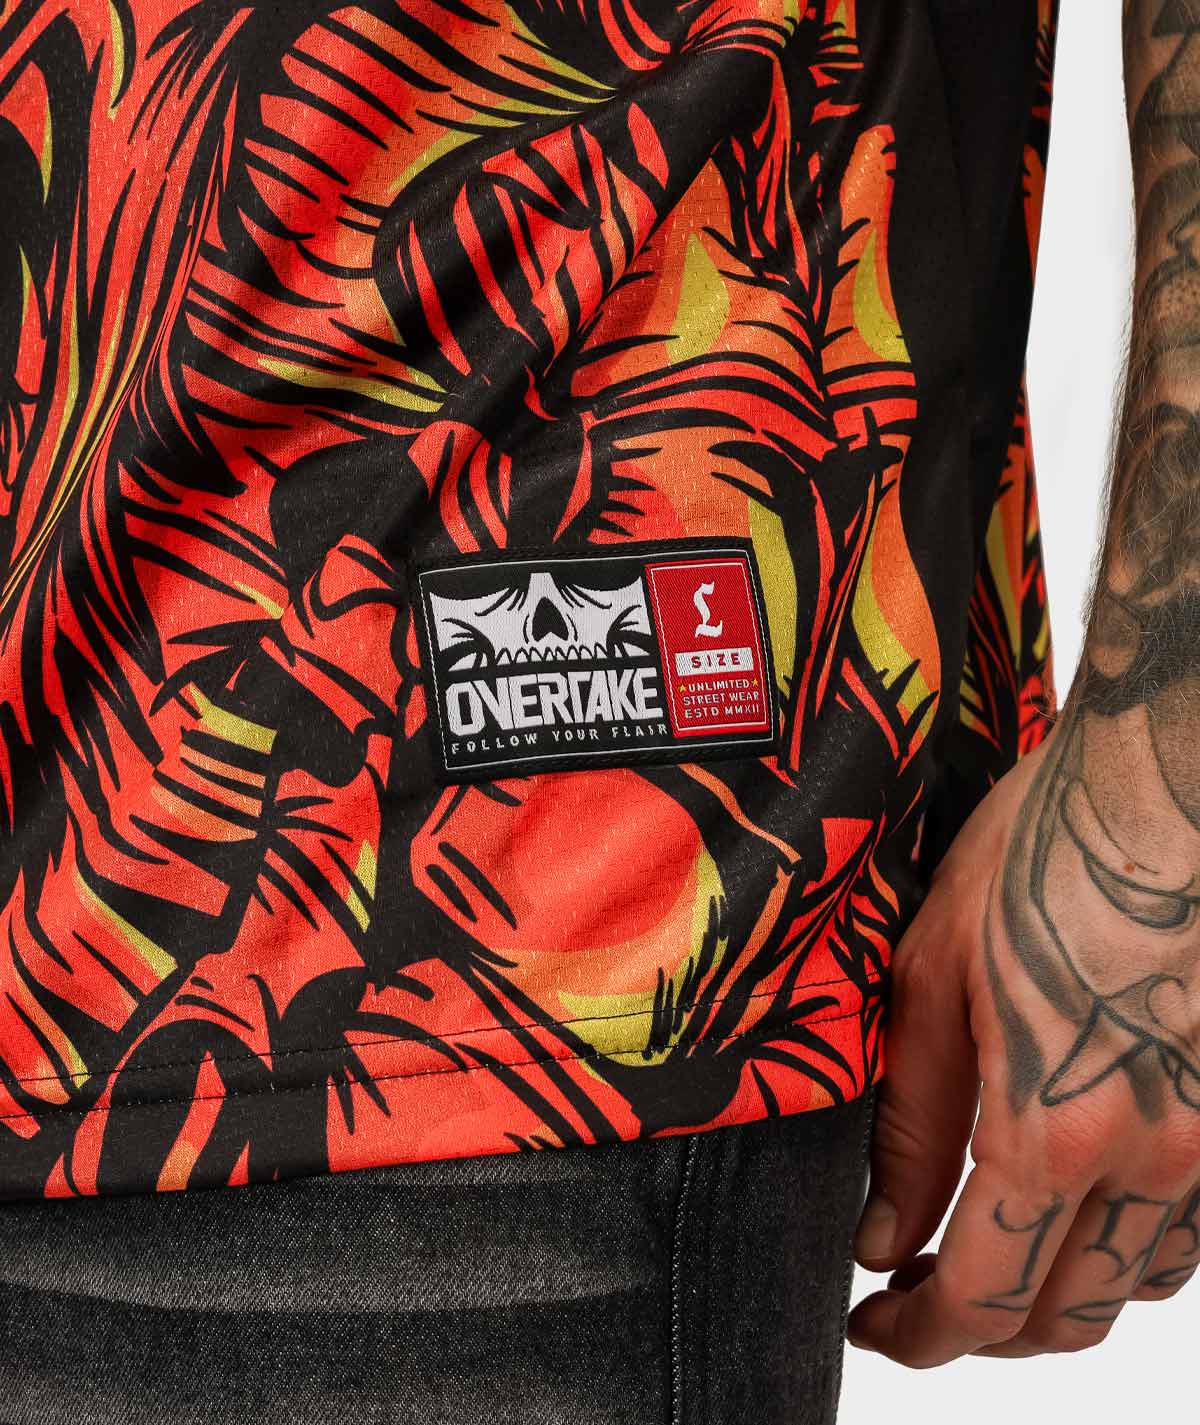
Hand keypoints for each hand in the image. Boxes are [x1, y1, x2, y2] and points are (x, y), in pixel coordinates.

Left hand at [847, 704, 1199, 1366]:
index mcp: (1056, 1128)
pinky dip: (1129, 1248)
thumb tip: (883, 1236)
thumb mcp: (936, 977)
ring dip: (1058, 1293)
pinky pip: (1195, 1232)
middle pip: (1068, 1317)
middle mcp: (1157, 1156)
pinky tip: (1079, 1202)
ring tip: (992, 1249)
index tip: (878, 1328)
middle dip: (983, 1332)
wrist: (1170, 781)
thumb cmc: (1046, 850)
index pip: (984, 1299)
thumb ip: (913, 1126)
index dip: (920, 1338)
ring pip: (1138, 1285)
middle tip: (920, 1297)